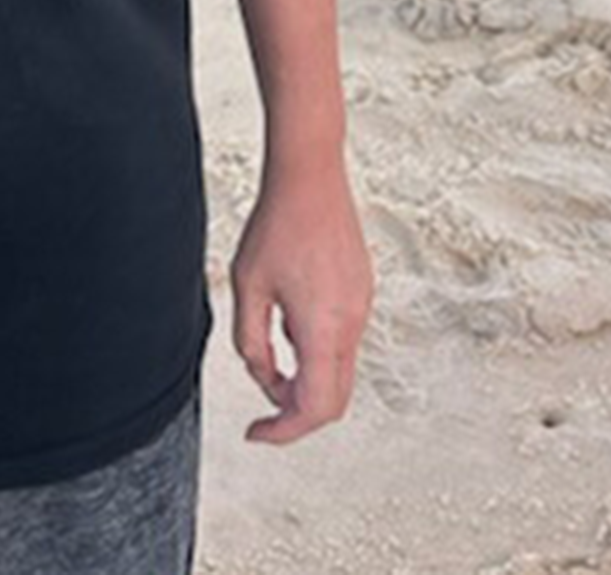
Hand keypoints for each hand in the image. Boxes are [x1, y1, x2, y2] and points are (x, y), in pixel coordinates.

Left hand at [228, 160, 371, 445]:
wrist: (311, 178)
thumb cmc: (276, 226)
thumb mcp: (247, 288)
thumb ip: (251, 343)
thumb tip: (265, 376)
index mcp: (323, 327)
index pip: (314, 408)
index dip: (283, 430)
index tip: (256, 432)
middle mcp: (352, 323)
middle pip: (334, 400)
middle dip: (296, 410)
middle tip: (262, 403)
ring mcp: (362, 308)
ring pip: (339, 370)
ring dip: (305, 378)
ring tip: (270, 348)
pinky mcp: (362, 293)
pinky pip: (343, 341)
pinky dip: (316, 352)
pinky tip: (289, 319)